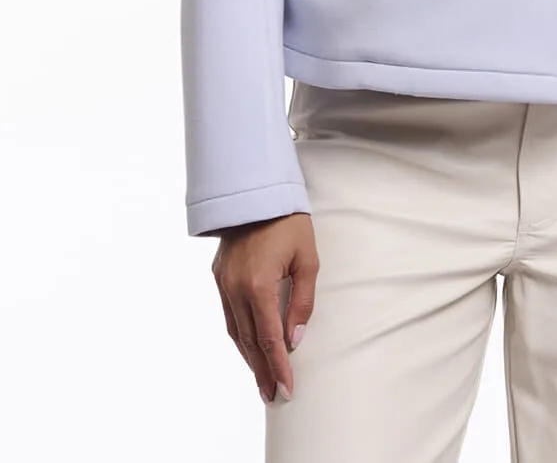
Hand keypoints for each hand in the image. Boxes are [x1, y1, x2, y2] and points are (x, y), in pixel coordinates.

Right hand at [211, 212, 318, 403]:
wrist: (255, 191)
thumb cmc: (288, 221)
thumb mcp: (307, 259)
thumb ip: (303, 301)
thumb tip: (295, 338)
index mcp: (259, 285)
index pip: (270, 338)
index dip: (279, 367)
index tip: (287, 389)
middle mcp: (235, 289)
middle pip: (250, 342)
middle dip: (263, 371)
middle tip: (274, 396)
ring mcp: (223, 283)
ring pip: (236, 332)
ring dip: (249, 358)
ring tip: (262, 380)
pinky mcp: (218, 277)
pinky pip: (228, 315)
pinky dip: (239, 336)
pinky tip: (249, 348)